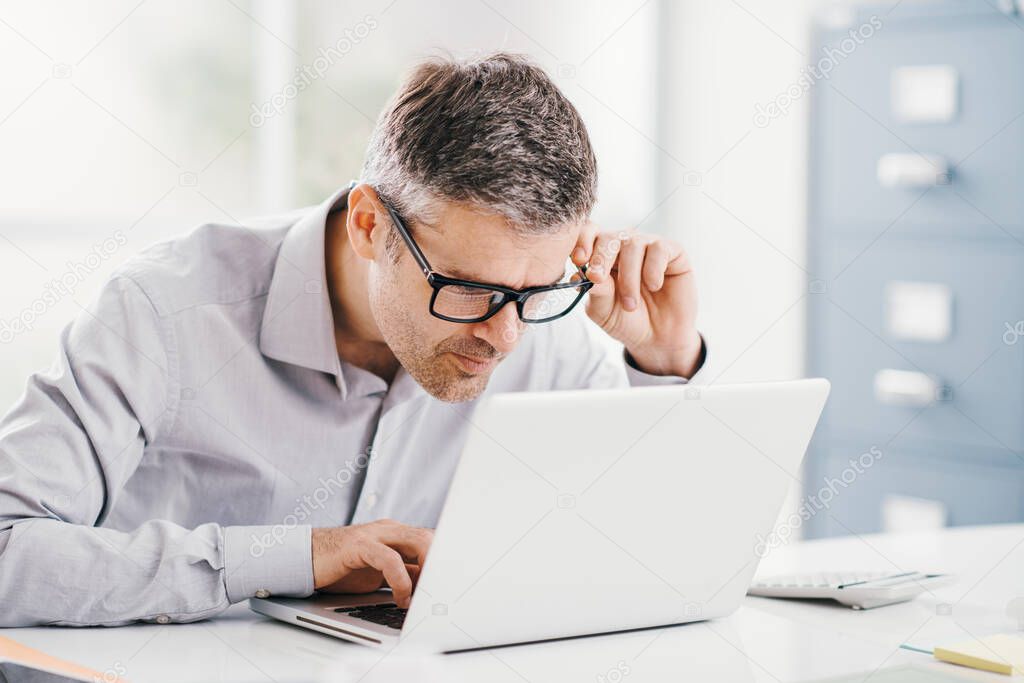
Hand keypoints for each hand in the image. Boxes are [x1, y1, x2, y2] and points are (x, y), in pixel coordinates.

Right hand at [312, 520, 432, 607]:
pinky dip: (401, 580)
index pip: (431, 542)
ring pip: (417, 542)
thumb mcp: (378, 574)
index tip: (447, 588)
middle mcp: (389, 530)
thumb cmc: (341, 568)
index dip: (443, 564)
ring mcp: (374, 535)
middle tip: (439, 592)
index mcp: (396, 534)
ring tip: (424, 597)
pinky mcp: (359, 545)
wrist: (304, 560)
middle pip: (430, 538)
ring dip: (427, 572)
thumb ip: (402, 576)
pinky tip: (401, 598)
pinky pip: (390, 559)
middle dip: (440, 565)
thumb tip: (426, 593)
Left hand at [572, 225, 702, 377]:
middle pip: (608, 236)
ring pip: (633, 243)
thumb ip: (595, 290)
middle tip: (598, 278)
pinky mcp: (672, 251)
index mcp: (601, 256)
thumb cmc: (627, 321)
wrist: (658, 339)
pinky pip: (659, 248)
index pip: (588, 234)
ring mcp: (648, 246)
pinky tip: (654, 287)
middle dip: (601, 257)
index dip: (582, 241)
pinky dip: (652, 270)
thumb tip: (582, 273)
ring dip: (629, 276)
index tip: (578, 260)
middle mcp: (624, 247)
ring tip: (630, 304)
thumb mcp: (603, 310)